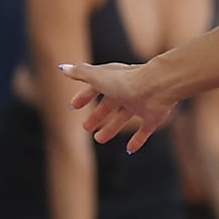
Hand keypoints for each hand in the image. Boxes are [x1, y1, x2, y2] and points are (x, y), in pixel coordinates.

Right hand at [63, 59, 180, 152]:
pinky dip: (137, 140)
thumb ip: (80, 73)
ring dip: (111, 128)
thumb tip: (62, 68)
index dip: (84, 97)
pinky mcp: (152, 117)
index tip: (73, 106)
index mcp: (113, 80)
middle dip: (97, 115)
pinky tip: (129, 150)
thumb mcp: (97, 77)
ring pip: (123, 118)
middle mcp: (126, 91)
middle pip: (109, 105)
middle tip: (86, 128)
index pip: (95, 87)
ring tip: (99, 139)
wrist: (156, 87)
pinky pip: (144, 130)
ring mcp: (140, 104)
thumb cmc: (125, 81)